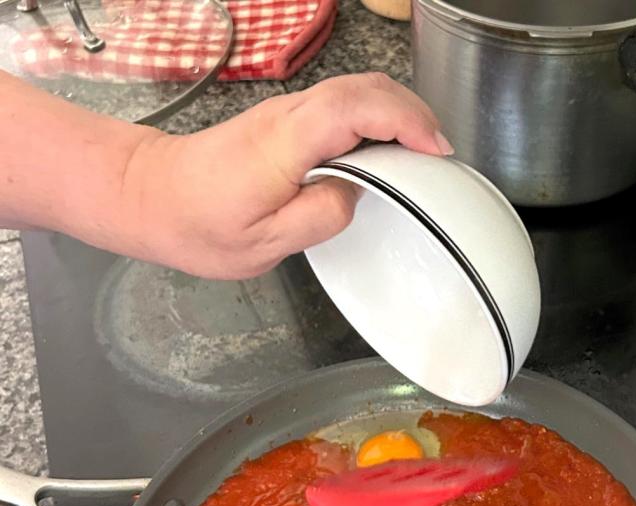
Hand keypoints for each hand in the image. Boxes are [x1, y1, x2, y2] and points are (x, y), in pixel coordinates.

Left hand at [125, 72, 451, 278]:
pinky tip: (385, 150)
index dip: (405, 122)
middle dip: (412, 112)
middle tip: (440, 152)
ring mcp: (286, 114)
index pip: (356, 110)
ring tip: (422, 152)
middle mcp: (287, 116)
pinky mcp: (285, 122)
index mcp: (285, 143)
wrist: (150, 196)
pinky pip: (340, 107)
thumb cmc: (200, 223)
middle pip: (364, 88)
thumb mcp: (265, 243)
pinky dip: (374, 119)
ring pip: (354, 91)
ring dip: (396, 112)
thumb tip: (356, 195)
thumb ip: (320, 217)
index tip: (435, 150)